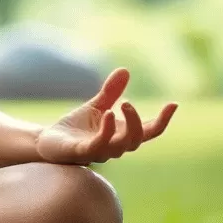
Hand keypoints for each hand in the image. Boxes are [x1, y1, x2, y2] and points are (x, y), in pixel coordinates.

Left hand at [35, 68, 176, 165]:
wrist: (49, 142)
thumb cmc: (76, 128)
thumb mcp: (96, 106)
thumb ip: (111, 92)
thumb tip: (125, 70)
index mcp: (121, 135)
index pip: (149, 132)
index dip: (162, 120)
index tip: (173, 104)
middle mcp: (114, 146)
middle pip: (136, 140)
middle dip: (137, 122)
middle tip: (129, 102)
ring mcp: (99, 152)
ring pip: (121, 146)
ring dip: (126, 126)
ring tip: (122, 104)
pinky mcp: (82, 153)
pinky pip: (98, 145)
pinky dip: (106, 131)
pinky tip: (107, 114)